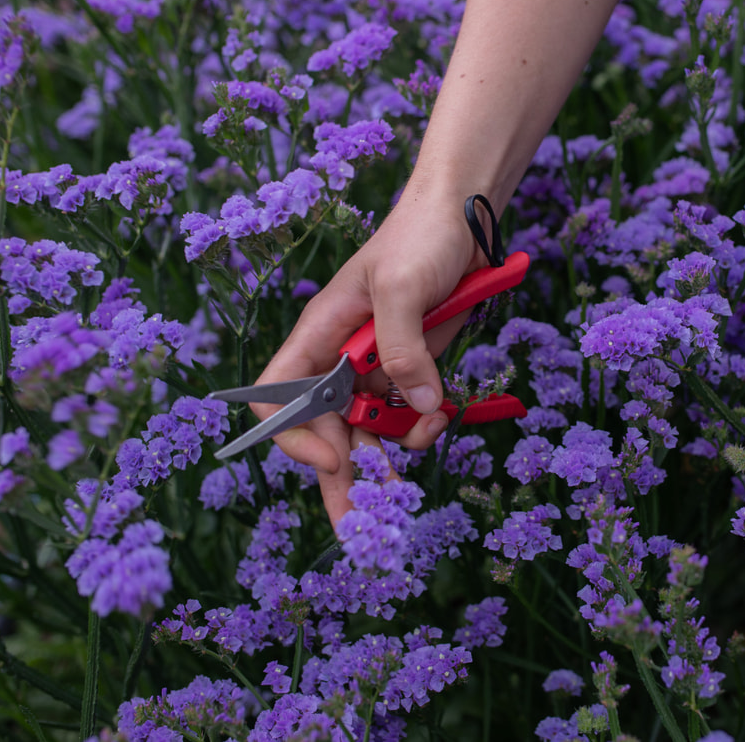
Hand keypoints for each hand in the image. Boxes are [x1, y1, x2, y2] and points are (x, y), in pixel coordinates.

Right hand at [252, 190, 485, 526]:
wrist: (466, 218)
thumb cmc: (420, 236)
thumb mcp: (403, 287)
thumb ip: (403, 348)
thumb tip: (418, 408)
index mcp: (319, 335)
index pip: (279, 397)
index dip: (294, 436)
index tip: (334, 457)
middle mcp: (341, 358)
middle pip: (324, 430)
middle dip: (340, 477)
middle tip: (359, 526)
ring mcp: (378, 367)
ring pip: (368, 432)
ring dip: (388, 454)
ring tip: (414, 462)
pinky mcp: (413, 370)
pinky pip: (407, 416)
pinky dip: (420, 429)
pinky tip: (438, 421)